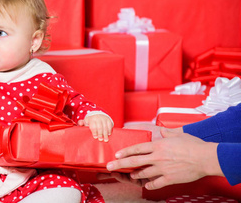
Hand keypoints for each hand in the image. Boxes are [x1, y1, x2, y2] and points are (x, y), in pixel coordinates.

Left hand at [78, 113, 112, 141]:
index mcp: (91, 118)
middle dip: (100, 134)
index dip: (94, 132)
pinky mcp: (108, 120)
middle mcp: (98, 118)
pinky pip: (109, 125)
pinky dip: (109, 130)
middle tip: (100, 140)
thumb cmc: (90, 121)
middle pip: (99, 127)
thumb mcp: (85, 121)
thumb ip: (81, 123)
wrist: (98, 115)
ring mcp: (104, 118)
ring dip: (105, 134)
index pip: (93, 126)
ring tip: (105, 140)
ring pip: (105, 127)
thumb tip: (80, 124)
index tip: (95, 137)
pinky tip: (109, 135)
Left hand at [106, 127, 222, 189]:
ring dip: (135, 175)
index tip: (116, 154)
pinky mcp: (170, 178)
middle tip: (110, 166)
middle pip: (134, 161)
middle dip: (120, 164)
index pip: (137, 148)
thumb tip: (161, 130)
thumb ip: (167, 132)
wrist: (205, 158)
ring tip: (130, 175)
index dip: (125, 151)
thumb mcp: (178, 134)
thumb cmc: (193, 145)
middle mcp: (157, 157)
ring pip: (143, 173)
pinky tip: (147, 185)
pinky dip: (150, 184)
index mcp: (158, 145)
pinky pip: (156, 183)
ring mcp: (162, 168)